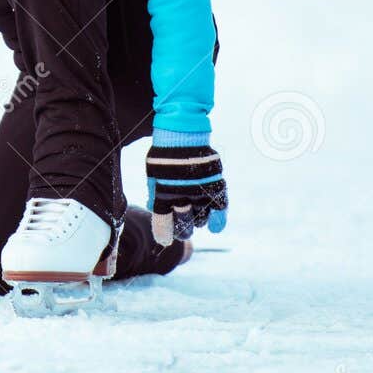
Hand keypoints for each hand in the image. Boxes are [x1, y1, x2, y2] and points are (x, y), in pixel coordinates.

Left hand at [145, 130, 227, 245]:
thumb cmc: (164, 154)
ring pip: (201, 221)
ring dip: (197, 221)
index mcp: (162, 195)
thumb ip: (154, 194)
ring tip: (195, 214)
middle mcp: (182, 197)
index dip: (164, 234)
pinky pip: (220, 210)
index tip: (165, 240)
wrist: (182, 133)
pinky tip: (215, 227)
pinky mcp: (214, 187)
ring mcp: (200, 193)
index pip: (163, 224)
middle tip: (183, 229)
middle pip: (184, 227)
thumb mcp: (152, 175)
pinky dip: (218, 221)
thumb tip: (154, 209)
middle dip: (182, 231)